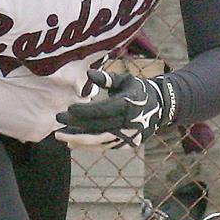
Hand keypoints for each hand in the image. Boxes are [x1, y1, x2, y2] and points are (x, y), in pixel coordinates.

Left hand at [55, 68, 176, 148]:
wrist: (161, 107)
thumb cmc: (138, 89)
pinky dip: (88, 145)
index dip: (86, 111)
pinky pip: (104, 146)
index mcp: (128, 104)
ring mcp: (128, 135)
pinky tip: (72, 143)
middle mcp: (129, 122)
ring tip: (60, 136)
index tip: (69, 108)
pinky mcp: (126, 143)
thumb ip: (107, 78)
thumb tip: (89, 73)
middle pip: (98, 126)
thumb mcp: (126, 80)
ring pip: (99, 140)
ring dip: (78, 139)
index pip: (103, 110)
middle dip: (76, 125)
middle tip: (57, 120)